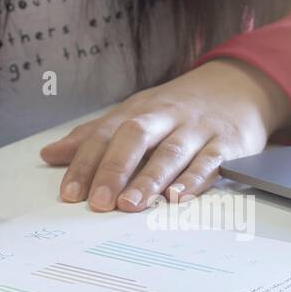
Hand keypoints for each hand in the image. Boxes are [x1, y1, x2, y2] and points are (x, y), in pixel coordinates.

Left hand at [39, 59, 290, 211]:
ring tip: (131, 205)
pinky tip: (179, 198)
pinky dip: (195, 180)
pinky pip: (210, 162)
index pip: (105, 135)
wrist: (240, 86)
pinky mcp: (227, 143)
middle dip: (114, 170)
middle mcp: (166, 117)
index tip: (69, 193)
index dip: (85, 164)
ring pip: (171, 152)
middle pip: (135, 138)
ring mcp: (197, 130)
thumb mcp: (135, 114)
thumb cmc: (180, 108)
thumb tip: (50, 154)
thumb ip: (95, 136)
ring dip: (150, 179)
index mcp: (139, 111)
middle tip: (98, 202)